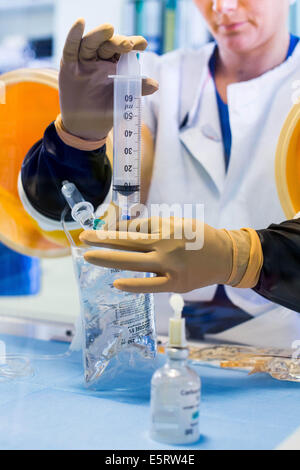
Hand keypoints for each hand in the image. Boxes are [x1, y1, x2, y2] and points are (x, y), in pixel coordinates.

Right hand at [59, 19, 158, 140]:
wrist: (86, 128)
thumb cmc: (105, 111)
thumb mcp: (122, 101)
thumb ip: (137, 89)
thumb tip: (155, 84)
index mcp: (115, 65)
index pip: (124, 50)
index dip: (133, 43)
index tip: (143, 44)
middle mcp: (100, 59)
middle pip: (108, 44)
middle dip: (118, 42)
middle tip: (128, 45)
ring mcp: (84, 61)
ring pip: (90, 43)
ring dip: (99, 35)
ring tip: (109, 29)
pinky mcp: (69, 65)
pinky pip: (71, 48)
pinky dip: (73, 35)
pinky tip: (79, 24)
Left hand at [79, 217, 234, 292]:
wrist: (225, 256)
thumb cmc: (200, 236)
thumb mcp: (178, 222)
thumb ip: (153, 226)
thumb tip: (126, 228)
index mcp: (166, 227)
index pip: (133, 227)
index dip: (112, 228)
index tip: (96, 229)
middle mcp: (165, 244)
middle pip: (127, 242)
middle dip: (102, 239)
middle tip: (83, 238)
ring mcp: (170, 265)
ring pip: (133, 262)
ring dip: (108, 258)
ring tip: (88, 256)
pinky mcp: (175, 283)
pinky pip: (150, 285)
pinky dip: (133, 284)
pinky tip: (115, 283)